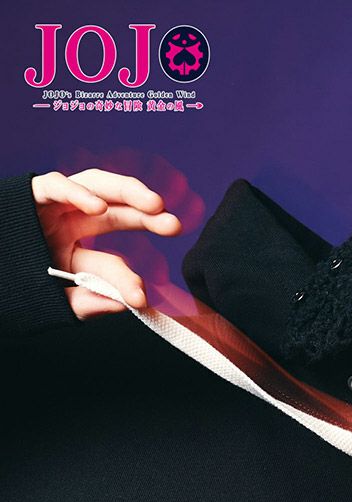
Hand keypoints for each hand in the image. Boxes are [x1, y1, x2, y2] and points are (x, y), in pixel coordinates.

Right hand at [31, 168, 181, 319]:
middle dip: (148, 213)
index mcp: (78, 245)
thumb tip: (126, 304)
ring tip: (153, 205)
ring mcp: (51, 205)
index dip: (129, 276)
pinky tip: (97, 206)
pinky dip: (76, 192)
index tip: (142, 298)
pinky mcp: (28, 194)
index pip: (113, 256)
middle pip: (117, 209)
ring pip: (95, 185)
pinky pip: (54, 185)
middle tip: (174, 224)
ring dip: (126, 190)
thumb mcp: (53, 300)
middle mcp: (70, 220)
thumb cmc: (13, 285)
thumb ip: (86, 302)